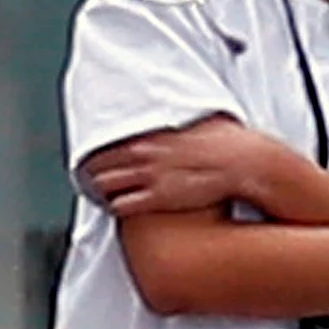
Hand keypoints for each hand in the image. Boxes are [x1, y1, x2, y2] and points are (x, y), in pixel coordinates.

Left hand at [81, 120, 302, 218]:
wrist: (242, 162)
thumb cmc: (226, 143)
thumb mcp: (201, 124)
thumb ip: (184, 123)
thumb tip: (186, 119)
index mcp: (155, 135)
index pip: (113, 141)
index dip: (101, 150)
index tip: (94, 154)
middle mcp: (147, 154)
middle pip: (105, 162)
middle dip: (93, 170)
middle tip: (86, 175)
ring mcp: (151, 177)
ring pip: (108, 184)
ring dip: (100, 189)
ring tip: (96, 193)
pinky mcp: (158, 198)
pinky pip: (123, 205)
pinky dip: (114, 206)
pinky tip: (113, 208)